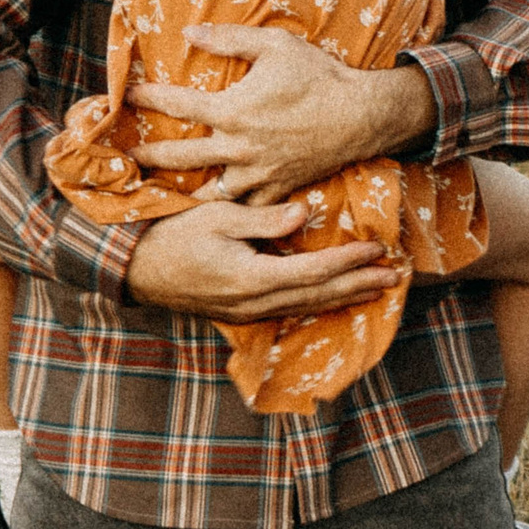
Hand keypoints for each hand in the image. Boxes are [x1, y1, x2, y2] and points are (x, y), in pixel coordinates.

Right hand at [124, 198, 402, 319]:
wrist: (134, 269)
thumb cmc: (172, 234)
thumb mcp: (217, 216)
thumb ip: (263, 219)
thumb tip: (305, 215)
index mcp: (251, 278)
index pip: (314, 272)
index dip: (349, 261)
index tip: (377, 248)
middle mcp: (254, 303)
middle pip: (319, 296)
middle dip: (359, 285)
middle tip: (395, 276)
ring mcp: (248, 313)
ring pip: (307, 307)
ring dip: (344, 297)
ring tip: (376, 288)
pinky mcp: (242, 313)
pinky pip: (290, 309)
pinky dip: (318, 302)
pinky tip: (334, 296)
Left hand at [125, 24, 437, 203]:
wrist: (362, 115)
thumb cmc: (318, 75)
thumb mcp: (275, 45)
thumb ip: (229, 38)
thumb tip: (189, 33)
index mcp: (232, 110)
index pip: (177, 106)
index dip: (149, 99)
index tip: (128, 96)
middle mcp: (238, 146)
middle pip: (180, 157)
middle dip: (148, 156)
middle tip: (126, 157)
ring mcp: (258, 172)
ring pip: (209, 191)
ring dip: (182, 193)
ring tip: (161, 195)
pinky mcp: (278, 188)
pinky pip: (247, 208)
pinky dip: (228, 212)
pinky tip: (214, 216)